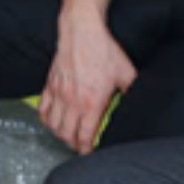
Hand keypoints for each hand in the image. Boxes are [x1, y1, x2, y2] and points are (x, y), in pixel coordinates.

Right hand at [40, 16, 137, 153]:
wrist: (82, 31)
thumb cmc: (103, 50)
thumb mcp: (126, 72)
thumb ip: (132, 90)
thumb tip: (141, 100)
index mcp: (92, 103)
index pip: (84, 136)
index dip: (86, 149)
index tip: (89, 152)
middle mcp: (72, 101)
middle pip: (66, 135)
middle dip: (73, 144)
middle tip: (80, 145)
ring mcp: (59, 93)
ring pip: (53, 125)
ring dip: (59, 134)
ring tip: (67, 136)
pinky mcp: (50, 84)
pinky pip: (43, 109)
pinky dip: (46, 119)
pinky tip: (52, 121)